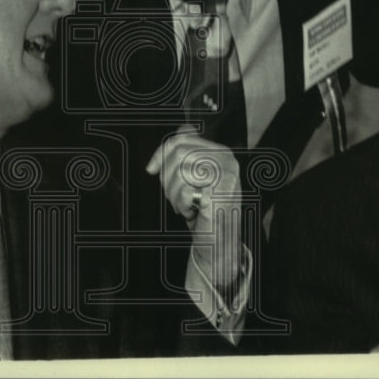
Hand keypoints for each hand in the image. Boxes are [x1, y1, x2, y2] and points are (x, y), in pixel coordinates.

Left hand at [146, 128, 243, 290]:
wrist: (219, 242)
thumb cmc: (205, 211)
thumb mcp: (197, 178)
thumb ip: (190, 155)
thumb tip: (177, 136)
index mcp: (221, 152)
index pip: (183, 137)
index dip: (162, 152)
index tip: (151, 169)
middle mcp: (227, 160)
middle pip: (179, 152)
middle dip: (167, 177)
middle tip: (174, 196)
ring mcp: (226, 176)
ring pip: (180, 171)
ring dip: (174, 194)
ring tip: (185, 205)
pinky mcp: (221, 194)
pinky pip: (186, 191)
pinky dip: (182, 205)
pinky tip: (193, 212)